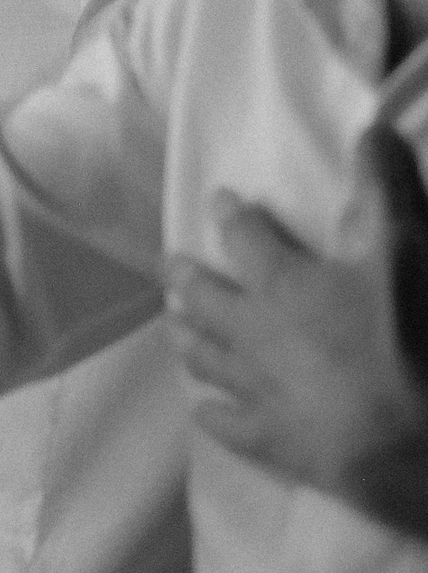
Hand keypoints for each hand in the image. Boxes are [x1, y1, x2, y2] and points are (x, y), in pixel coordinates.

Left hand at [166, 128, 427, 530]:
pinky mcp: (270, 442)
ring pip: (205, 358)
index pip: (244, 236)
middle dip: (186, 277)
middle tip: (169, 265)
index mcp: (282, 283)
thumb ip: (384, 191)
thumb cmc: (408, 338)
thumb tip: (370, 130)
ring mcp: (256, 391)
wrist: (414, 442)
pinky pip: (227, 424)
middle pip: (205, 298)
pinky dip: (212, 413)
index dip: (231, 215)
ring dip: (190, 338)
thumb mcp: (404, 252)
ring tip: (177, 327)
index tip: (218, 200)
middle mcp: (254, 333)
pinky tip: (203, 411)